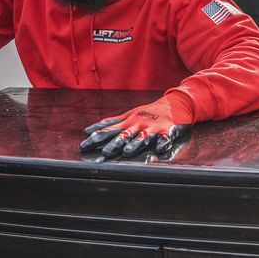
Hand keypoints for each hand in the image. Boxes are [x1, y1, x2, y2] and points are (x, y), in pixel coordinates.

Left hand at [78, 96, 192, 158]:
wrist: (174, 105)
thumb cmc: (148, 112)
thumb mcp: (128, 115)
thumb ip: (111, 123)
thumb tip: (90, 130)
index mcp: (128, 122)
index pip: (109, 130)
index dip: (96, 137)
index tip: (84, 145)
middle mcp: (138, 125)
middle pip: (124, 135)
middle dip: (114, 144)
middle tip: (104, 152)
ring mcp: (152, 128)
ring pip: (142, 137)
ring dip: (135, 144)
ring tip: (127, 152)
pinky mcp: (167, 131)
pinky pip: (165, 138)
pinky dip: (163, 143)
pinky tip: (160, 149)